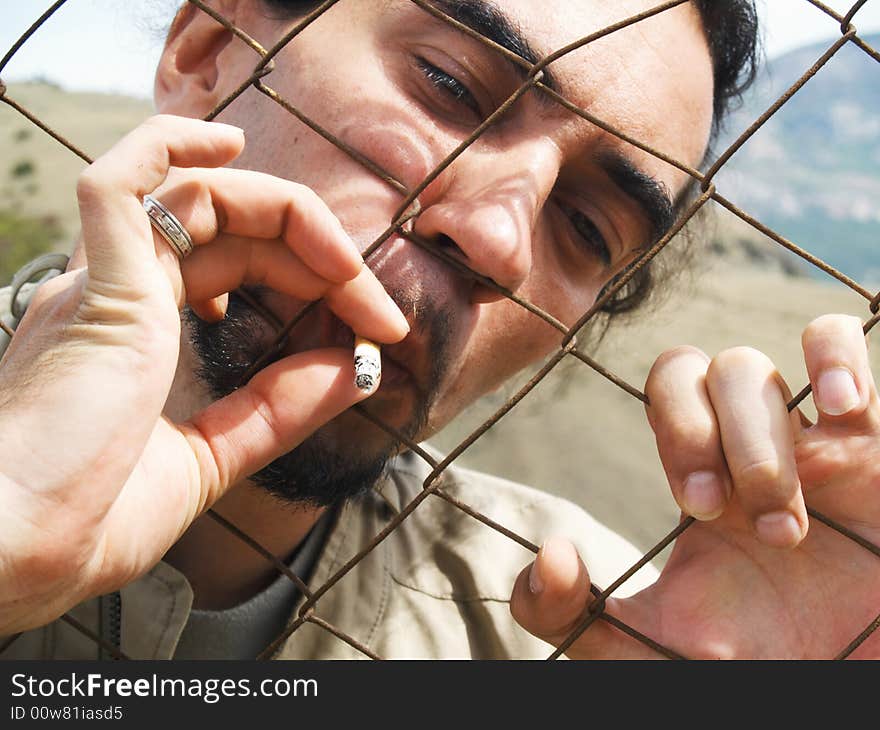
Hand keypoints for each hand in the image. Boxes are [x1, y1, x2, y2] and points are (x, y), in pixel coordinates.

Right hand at [0, 114, 408, 634]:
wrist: (10, 560)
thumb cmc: (86, 523)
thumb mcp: (211, 459)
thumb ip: (279, 411)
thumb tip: (351, 367)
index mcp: (139, 333)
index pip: (240, 267)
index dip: (317, 286)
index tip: (376, 332)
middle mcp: (118, 295)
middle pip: (235, 229)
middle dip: (323, 260)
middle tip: (383, 314)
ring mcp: (102, 286)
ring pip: (200, 196)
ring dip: (292, 219)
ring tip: (350, 265)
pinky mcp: (94, 290)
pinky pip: (120, 185)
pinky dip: (170, 145)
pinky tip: (228, 139)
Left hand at [511, 315, 879, 657]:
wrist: (837, 684)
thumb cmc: (752, 664)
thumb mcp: (647, 647)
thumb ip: (573, 617)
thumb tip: (548, 555)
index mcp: (705, 475)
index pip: (670, 387)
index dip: (677, 425)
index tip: (699, 505)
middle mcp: (752, 445)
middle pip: (706, 368)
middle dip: (709, 432)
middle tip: (726, 509)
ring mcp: (812, 439)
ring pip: (758, 366)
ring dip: (764, 439)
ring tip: (788, 521)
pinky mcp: (872, 446)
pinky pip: (844, 341)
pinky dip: (837, 357)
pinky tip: (841, 412)